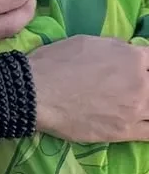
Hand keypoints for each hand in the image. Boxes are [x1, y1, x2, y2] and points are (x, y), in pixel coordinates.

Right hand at [30, 36, 148, 141]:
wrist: (36, 93)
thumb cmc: (57, 62)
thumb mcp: (89, 42)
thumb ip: (117, 47)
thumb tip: (128, 52)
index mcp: (133, 57)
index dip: (144, 65)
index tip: (138, 69)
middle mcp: (141, 83)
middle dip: (145, 83)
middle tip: (129, 88)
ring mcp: (135, 109)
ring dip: (147, 103)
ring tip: (133, 104)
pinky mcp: (125, 132)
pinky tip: (143, 122)